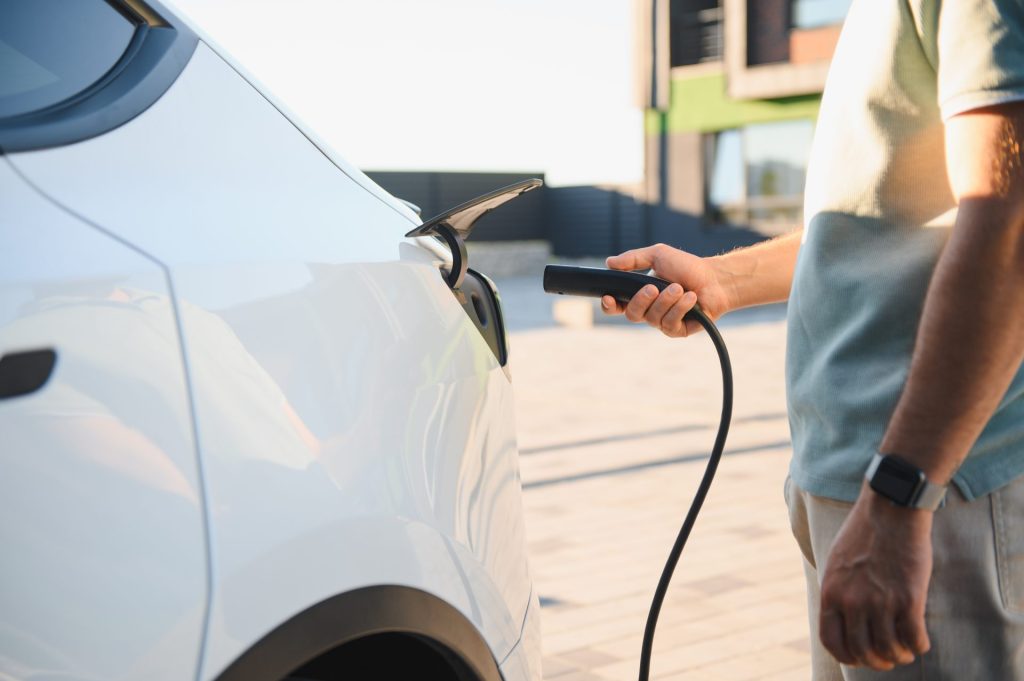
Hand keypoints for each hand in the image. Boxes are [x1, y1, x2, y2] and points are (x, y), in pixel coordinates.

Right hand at [600, 244, 731, 337]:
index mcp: (640, 294)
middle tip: (654, 287)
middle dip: (641, 300)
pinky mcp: (677, 330)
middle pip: (632, 314)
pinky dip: (680, 308)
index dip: (609, 305)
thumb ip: (633, 258)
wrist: (715, 279)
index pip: (617, 305)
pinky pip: (670, 324)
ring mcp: (662, 322)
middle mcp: (649, 310)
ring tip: (680, 288)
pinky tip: (691, 298)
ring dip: (667, 301)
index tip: (608, 297)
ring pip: (652, 318)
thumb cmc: (687, 267)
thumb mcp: (658, 255)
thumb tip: (609, 262)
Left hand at [819, 483, 932, 669]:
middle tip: (888, 658)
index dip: (847, 657)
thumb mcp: (837, 562)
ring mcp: (880, 600)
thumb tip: (842, 618)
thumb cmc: (864, 532)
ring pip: (889, 650)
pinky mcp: (909, 597)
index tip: (860, 657)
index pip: (831, 641)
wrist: (889, 507)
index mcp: (831, 592)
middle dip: (876, 661)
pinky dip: (918, 646)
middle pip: (862, 651)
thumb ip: (838, 591)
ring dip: (899, 656)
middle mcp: (852, 600)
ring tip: (905, 651)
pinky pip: (914, 639)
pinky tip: (920, 642)